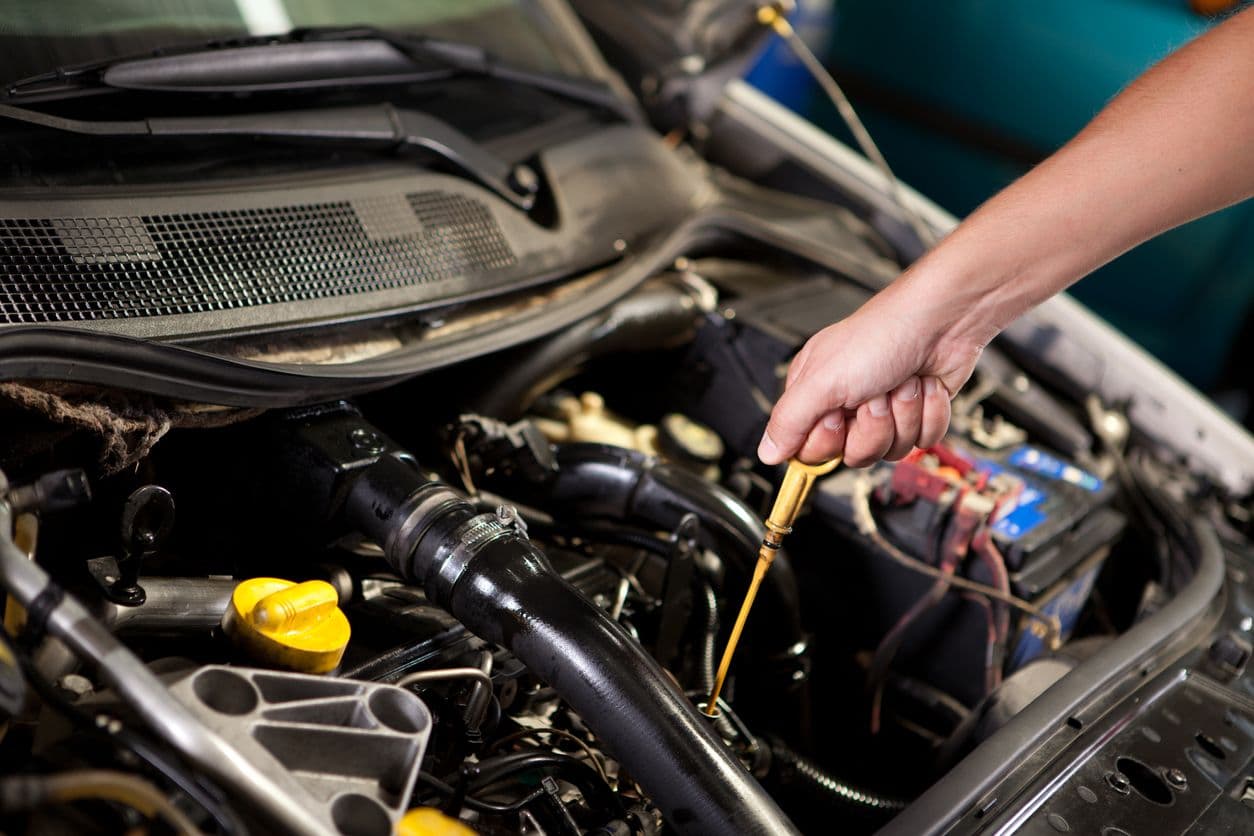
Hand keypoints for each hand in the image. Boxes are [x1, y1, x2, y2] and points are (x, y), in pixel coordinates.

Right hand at [757, 288, 982, 467]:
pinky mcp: (918, 413)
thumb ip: (789, 420)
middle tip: (873, 394)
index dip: (828, 440)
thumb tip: (767, 452)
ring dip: (903, 415)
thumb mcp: (822, 380)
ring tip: (902, 383)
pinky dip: (929, 414)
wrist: (942, 320)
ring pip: (891, 450)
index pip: (810, 450)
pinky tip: (924, 386)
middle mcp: (847, 404)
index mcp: (816, 394)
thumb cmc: (882, 334)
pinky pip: (923, 441)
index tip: (835, 415)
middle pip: (854, 455)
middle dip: (872, 426)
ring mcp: (885, 411)